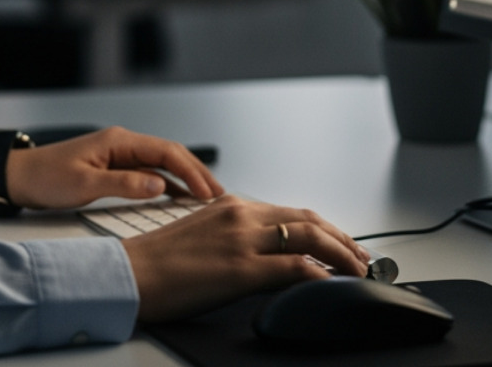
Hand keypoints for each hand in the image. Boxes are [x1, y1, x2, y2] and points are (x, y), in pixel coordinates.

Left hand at [3, 126, 222, 209]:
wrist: (20, 177)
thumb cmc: (46, 178)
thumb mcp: (84, 184)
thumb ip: (124, 184)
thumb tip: (159, 184)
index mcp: (118, 141)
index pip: (166, 151)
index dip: (192, 171)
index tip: (208, 191)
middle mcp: (123, 143)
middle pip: (171, 154)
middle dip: (197, 173)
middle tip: (218, 194)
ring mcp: (120, 154)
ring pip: (163, 163)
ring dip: (186, 178)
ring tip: (207, 197)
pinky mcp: (115, 166)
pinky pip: (150, 172)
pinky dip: (169, 183)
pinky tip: (180, 197)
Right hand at [121, 195, 372, 321]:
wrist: (130, 274)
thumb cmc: (158, 262)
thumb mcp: (202, 235)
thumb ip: (235, 236)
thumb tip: (264, 254)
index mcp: (232, 206)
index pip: (290, 212)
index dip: (322, 227)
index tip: (339, 241)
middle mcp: (241, 215)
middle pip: (307, 220)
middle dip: (341, 238)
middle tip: (361, 256)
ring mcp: (243, 240)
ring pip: (308, 238)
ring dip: (340, 254)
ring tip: (358, 270)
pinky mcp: (241, 269)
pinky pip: (295, 268)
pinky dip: (320, 275)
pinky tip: (333, 284)